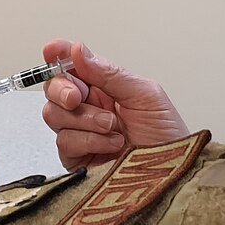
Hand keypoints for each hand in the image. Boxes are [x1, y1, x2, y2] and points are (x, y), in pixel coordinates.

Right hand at [39, 40, 189, 168]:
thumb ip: (110, 74)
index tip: (52, 50)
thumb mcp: (145, 96)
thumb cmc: (167, 136)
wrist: (172, 175)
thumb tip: (78, 50)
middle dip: (62, 89)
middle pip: (54, 89)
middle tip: (77, 97)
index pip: (73, 66)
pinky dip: (87, 140)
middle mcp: (89, 108)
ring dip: (83, 118)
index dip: (59, 56)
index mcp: (105, 88)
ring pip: (54, 114)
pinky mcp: (77, 159)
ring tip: (112, 127)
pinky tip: (111, 144)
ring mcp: (81, 133)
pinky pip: (64, 141)